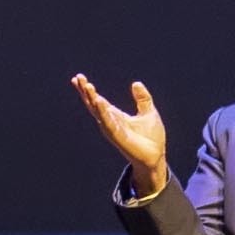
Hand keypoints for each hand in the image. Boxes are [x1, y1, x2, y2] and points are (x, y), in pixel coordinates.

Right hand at [70, 73, 169, 196]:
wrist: (156, 156)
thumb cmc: (151, 137)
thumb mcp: (148, 112)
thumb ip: (142, 98)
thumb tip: (136, 83)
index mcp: (115, 116)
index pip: (98, 100)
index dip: (88, 90)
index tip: (79, 78)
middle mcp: (109, 122)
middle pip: (93, 104)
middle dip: (85, 92)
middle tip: (78, 78)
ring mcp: (112, 129)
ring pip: (98, 112)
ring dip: (92, 99)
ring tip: (87, 86)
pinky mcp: (118, 137)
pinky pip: (108, 122)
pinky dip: (103, 112)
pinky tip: (99, 101)